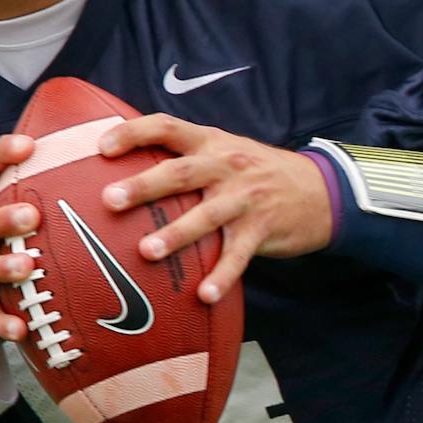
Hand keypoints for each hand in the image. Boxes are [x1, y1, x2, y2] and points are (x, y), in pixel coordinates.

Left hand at [97, 115, 331, 303]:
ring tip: (146, 251)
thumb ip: (186, 156)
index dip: (134, 132)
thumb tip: (125, 169)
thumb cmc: (255, 173)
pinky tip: (204, 295)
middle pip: (181, 172)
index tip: (102, 147)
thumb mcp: (225, 150)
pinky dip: (222, 276)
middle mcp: (227, 165)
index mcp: (211, 142)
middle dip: (144, 186)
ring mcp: (246, 198)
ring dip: (176, 233)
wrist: (319, 190)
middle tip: (110, 200)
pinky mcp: (263, 229)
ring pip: (207, 215)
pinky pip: (238, 255)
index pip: (168, 127)